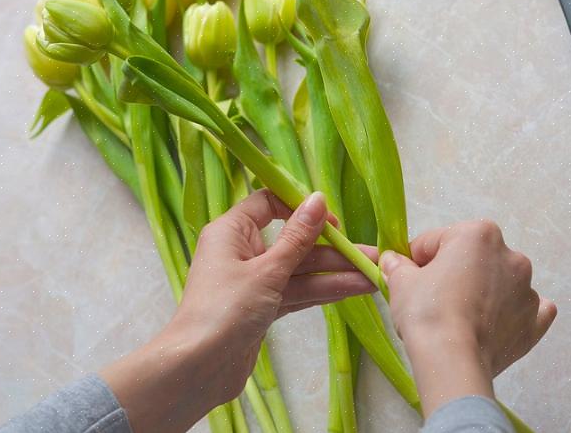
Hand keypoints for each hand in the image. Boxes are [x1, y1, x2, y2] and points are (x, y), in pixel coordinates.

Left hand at [101, 190, 376, 432]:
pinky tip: (354, 290)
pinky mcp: (262, 308)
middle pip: (294, 242)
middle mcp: (242, 251)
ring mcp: (253, 282)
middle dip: (333, 250)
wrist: (197, 370)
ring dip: (335, 274)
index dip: (301, 208)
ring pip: (301, 271)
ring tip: (374, 278)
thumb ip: (297, 237)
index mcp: (232, 231)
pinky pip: (297, 292)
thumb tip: (318, 199)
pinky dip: (323, 292)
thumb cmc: (225, 311)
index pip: (269, 203)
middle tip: (370, 254)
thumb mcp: (267, 271)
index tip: (331, 220)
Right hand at [381, 220, 555, 416]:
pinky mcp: (535, 320)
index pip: (438, 240)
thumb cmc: (427, 312)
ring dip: (482, 292)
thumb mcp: (401, 282)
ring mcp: (527, 289)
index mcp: (479, 234)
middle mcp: (511, 255)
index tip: (408, 277)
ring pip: (499, 282)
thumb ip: (398, 265)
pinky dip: (512, 313)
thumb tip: (393, 261)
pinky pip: (525, 309)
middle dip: (453, 273)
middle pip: (472, 259)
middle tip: (432, 299)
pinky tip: (494, 324)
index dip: (417, 259)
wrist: (453, 361)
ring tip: (460, 317)